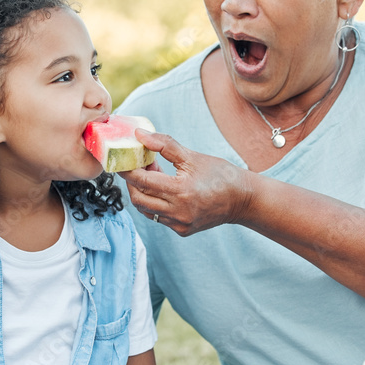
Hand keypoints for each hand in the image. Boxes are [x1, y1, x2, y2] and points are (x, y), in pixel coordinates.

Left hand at [120, 129, 253, 235]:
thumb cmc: (219, 175)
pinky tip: (163, 190)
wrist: (243, 200)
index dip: (127, 170)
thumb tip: (139, 135)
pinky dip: (154, 203)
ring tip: (153, 176)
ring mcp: (179, 223)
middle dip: (132, 182)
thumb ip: (163, 145)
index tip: (122, 160)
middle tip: (136, 167)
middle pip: (138, 198)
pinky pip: (158, 217)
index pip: (141, 180)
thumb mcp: (192, 156)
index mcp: (180, 190)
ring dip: (142, 192)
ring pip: (146, 210)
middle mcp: (178, 211)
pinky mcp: (182, 230)